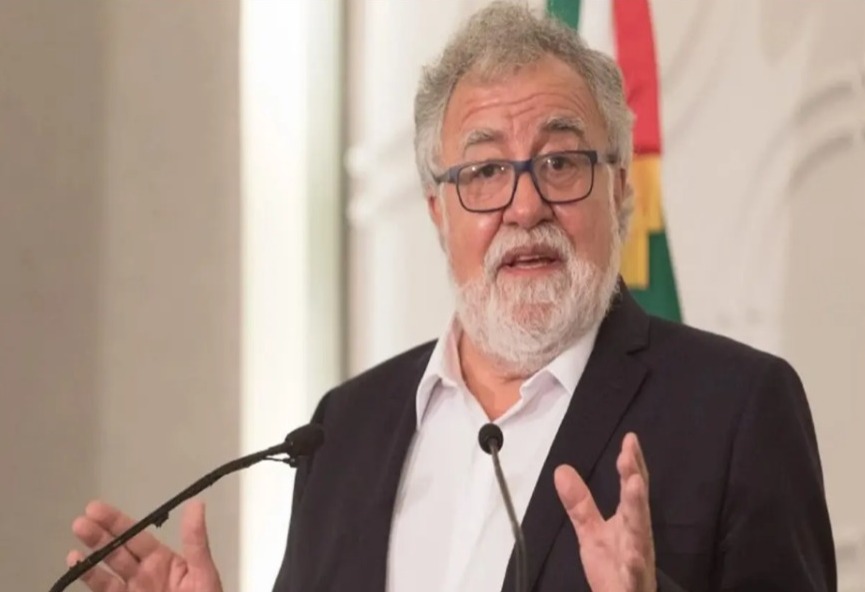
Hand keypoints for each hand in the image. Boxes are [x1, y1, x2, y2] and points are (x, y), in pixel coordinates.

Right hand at [67, 499, 222, 591]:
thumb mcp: (204, 572)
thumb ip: (195, 541)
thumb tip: (196, 504)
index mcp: (164, 561)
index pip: (137, 536)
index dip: (117, 522)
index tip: (96, 508)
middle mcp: (144, 574)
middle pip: (117, 551)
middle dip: (99, 536)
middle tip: (81, 520)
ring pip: (106, 572)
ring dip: (90, 557)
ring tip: (76, 543)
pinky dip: (90, 580)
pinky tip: (76, 567)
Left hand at [554, 433, 655, 591]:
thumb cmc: (614, 568)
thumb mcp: (591, 533)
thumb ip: (580, 504)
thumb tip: (562, 469)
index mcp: (630, 522)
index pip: (632, 488)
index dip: (632, 464)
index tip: (630, 439)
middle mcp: (638, 537)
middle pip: (637, 505)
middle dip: (634, 480)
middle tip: (629, 456)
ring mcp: (638, 560)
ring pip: (640, 535)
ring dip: (639, 510)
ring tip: (635, 486)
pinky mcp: (633, 583)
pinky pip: (635, 574)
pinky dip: (635, 565)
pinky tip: (632, 556)